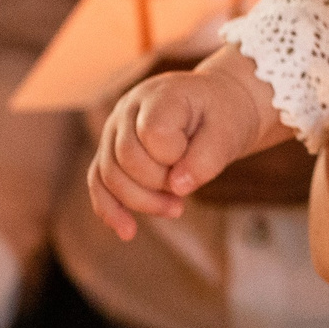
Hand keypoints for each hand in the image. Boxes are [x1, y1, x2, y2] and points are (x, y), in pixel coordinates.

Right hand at [88, 64, 265, 239]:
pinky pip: (99, 183)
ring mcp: (115, 130)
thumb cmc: (223, 116)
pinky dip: (111, 210)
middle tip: (189, 186)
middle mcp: (129, 109)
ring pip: (109, 175)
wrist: (216, 106)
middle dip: (159, 183)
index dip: (175, 155)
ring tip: (176, 207)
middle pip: (127, 158)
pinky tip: (128, 232)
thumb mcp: (229, 131)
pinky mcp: (111, 151)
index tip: (196, 153)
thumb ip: (208, 158)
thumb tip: (177, 188)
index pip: (153, 133)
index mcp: (160, 95)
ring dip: (142, 201)